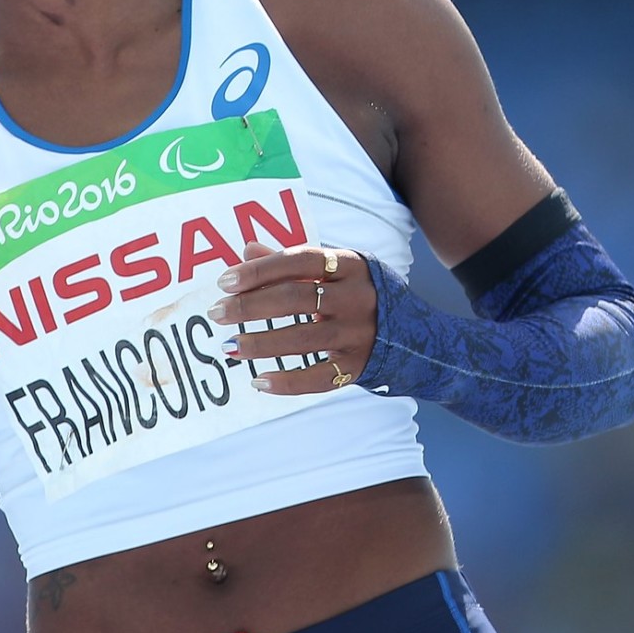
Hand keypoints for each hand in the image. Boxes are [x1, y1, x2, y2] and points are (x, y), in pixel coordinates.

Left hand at [208, 240, 375, 394]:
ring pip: (302, 339)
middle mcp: (356, 297)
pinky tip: (258, 382)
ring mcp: (358, 333)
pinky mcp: (358, 366)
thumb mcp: (334, 271)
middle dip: (250, 306)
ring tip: (229, 346)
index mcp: (349, 265)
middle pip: (295, 298)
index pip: (298, 260)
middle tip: (217, 313)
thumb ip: (291, 263)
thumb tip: (247, 250)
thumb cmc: (356, 294)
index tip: (225, 282)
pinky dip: (286, 383)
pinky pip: (317, 377)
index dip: (260, 270)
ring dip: (260, 344)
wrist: (416, 334)